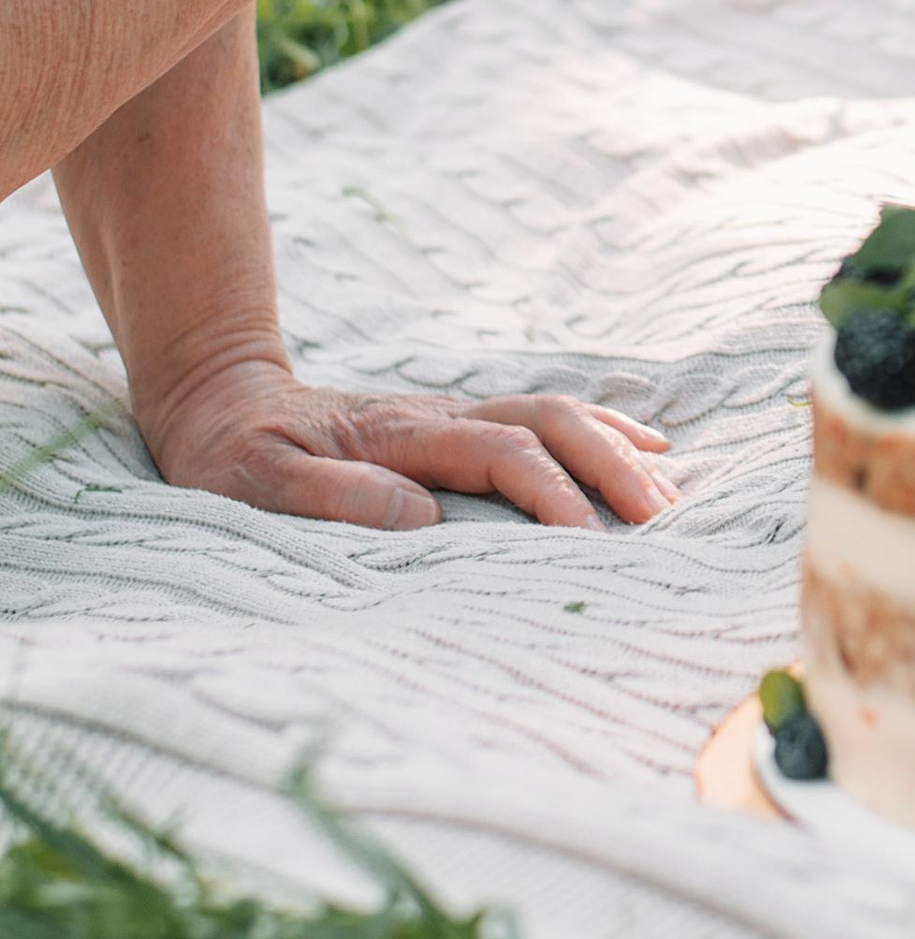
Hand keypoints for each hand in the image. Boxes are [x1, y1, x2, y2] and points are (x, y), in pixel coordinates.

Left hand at [139, 355, 680, 531]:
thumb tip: (423, 518)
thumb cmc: (233, 454)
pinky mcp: (457, 427)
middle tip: (662, 517)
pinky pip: (544, 419)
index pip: (502, 454)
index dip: (551, 493)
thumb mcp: (256, 483)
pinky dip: (601, 431)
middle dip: (611, 465)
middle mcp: (440, 415)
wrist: (219, 398)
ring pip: (556, 413)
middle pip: (550, 421)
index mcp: (402, 432)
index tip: (590, 541)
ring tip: (670, 491)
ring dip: (616, 446)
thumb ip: (334, 497)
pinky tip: (641, 449)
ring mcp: (454, 416)